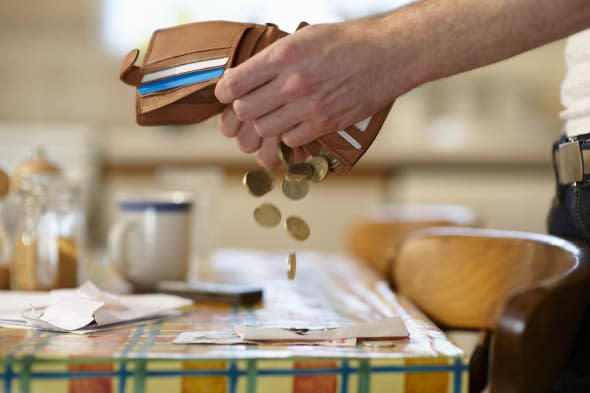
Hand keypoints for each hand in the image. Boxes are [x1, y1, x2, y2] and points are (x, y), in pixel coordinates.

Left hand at [215, 17, 413, 167]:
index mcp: (285, 54)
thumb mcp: (306, 35)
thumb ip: (276, 56)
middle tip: (247, 106)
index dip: (224, 91)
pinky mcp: (326, 124)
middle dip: (241, 110)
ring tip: (271, 116)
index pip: (235, 83)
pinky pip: (290, 139)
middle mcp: (294, 82)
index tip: (227, 93)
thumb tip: (249, 74)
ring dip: (262, 125)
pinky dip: (287, 135)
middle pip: (245, 110)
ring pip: (264, 129)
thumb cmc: (348, 41)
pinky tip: (293, 123)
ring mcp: (310, 107)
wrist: (389, 55)